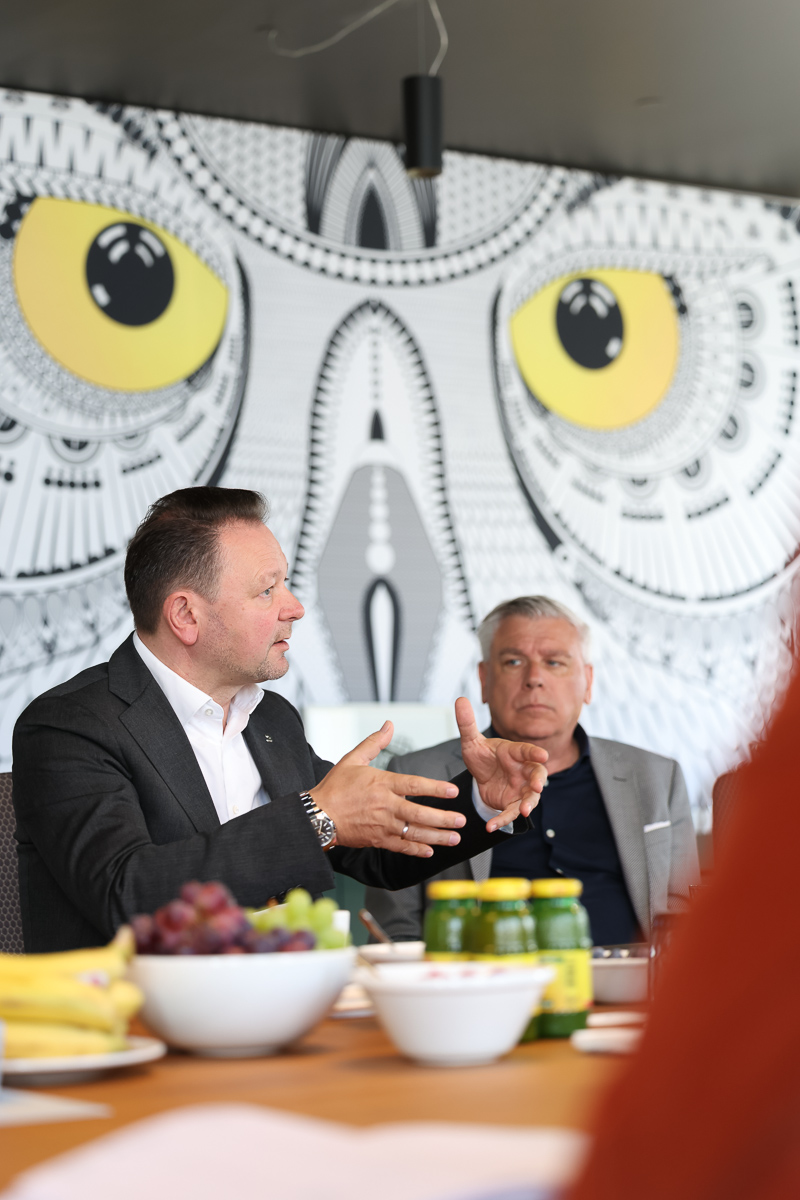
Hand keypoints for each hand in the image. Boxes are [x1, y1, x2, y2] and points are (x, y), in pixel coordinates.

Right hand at [309, 722, 467, 857]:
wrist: (317, 815)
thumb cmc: (334, 787)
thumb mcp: (352, 759)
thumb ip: (374, 743)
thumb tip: (388, 725)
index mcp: (381, 784)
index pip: (414, 785)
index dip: (435, 788)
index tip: (453, 791)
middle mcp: (384, 805)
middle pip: (419, 812)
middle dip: (443, 818)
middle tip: (461, 820)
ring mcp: (381, 825)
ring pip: (413, 832)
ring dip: (436, 836)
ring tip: (454, 838)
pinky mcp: (376, 840)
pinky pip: (400, 846)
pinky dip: (416, 850)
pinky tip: (430, 851)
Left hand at [455, 697, 548, 830]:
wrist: (480, 776)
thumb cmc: (482, 756)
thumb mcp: (471, 742)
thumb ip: (467, 723)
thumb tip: (459, 700)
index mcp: (515, 752)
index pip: (527, 750)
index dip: (535, 753)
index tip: (543, 756)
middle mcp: (522, 770)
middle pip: (537, 774)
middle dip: (539, 781)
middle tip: (538, 787)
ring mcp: (520, 788)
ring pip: (530, 797)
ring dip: (529, 804)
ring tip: (523, 812)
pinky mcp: (512, 803)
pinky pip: (511, 813)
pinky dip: (503, 820)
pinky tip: (491, 826)